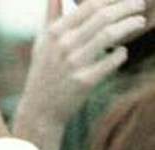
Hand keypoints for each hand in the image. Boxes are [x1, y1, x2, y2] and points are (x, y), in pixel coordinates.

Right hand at [14, 0, 146, 149]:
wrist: (40, 109)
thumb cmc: (44, 71)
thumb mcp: (42, 42)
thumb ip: (51, 15)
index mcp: (55, 33)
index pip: (91, 5)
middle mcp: (63, 46)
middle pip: (104, 17)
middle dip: (127, 7)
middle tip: (140, 5)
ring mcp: (74, 63)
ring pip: (110, 35)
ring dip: (130, 26)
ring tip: (140, 22)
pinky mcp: (84, 81)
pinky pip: (112, 60)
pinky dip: (121, 53)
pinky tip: (122, 51)